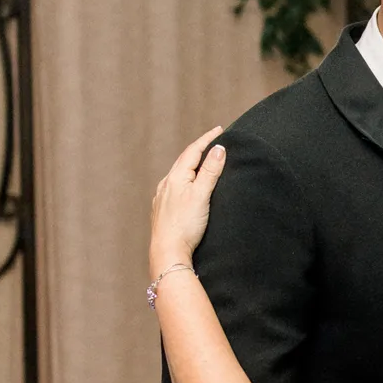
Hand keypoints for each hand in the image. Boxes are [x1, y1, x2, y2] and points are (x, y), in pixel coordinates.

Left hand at [151, 127, 225, 280]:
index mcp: (175, 177)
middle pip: (184, 161)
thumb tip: (218, 149)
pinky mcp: (162, 211)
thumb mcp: (201, 195)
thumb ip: (210, 171)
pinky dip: (183, 181)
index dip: (207, 139)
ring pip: (177, 175)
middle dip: (198, 150)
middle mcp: (166, 185)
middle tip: (212, 142)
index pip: (193, 151)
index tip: (220, 130)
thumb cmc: (185, 225)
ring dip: (190, 166)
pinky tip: (185, 188)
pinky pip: (173, 188)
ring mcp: (162, 198)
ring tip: (201, 162)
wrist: (168, 252)